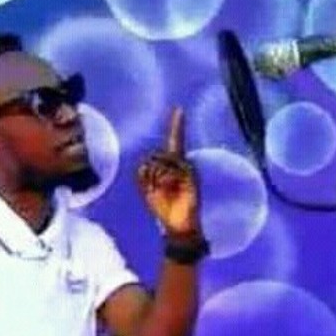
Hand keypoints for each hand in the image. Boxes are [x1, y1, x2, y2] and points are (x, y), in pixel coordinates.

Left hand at [137, 108, 201, 237]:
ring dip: (156, 177)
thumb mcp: (149, 190)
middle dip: (150, 171)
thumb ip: (145, 175)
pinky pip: (170, 170)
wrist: (179, 225)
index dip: (177, 126)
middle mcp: (182, 165)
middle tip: (155, 188)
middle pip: (157, 155)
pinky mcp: (190, 176)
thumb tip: (145, 163)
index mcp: (172, 165)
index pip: (174, 142)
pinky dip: (164, 179)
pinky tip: (168, 190)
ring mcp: (187, 170)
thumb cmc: (163, 208)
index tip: (179, 110)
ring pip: (161, 162)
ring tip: (164, 191)